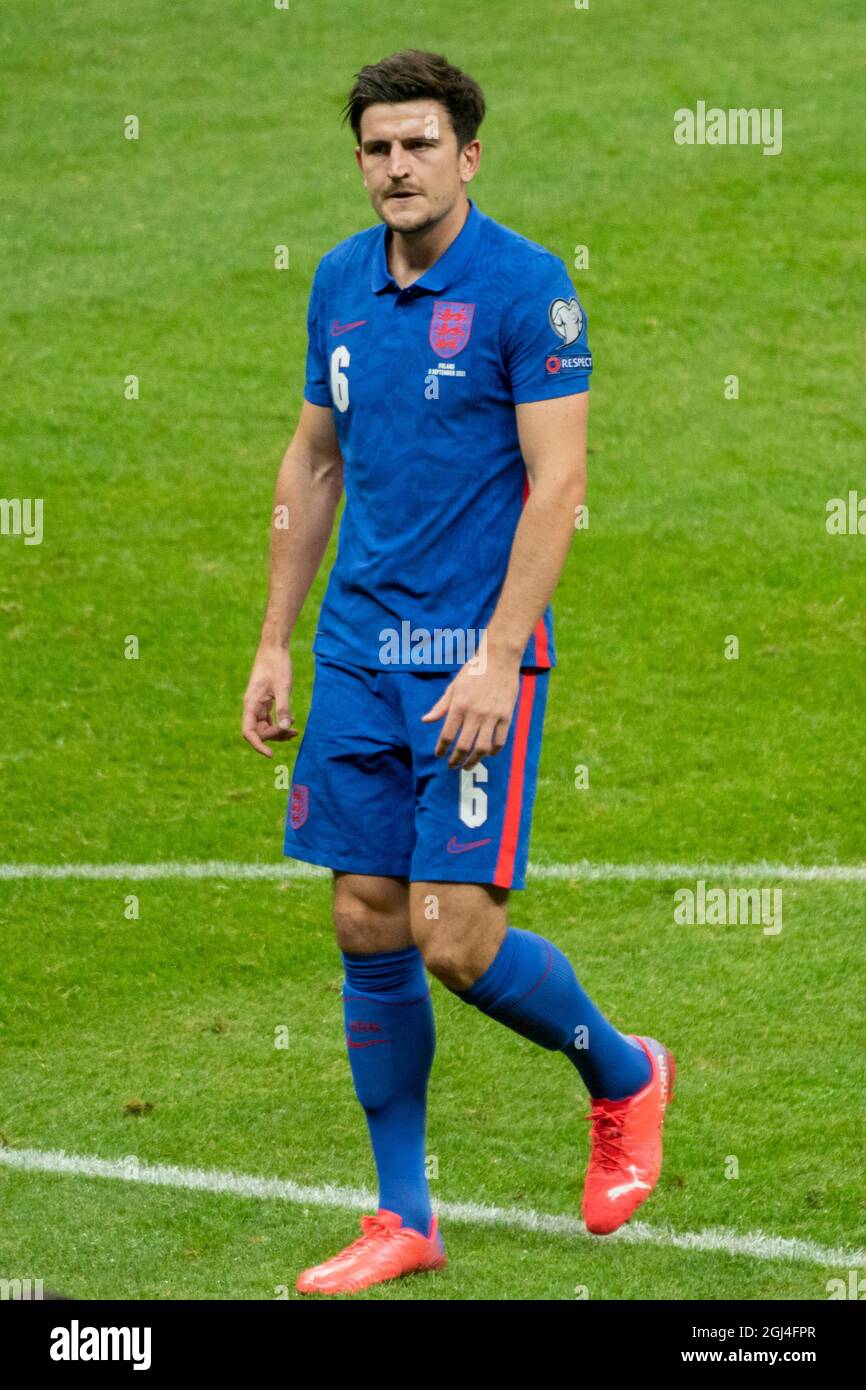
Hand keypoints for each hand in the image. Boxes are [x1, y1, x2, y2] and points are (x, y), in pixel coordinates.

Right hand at [242, 644, 297, 757]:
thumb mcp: (283, 686)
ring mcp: (258, 703)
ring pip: (264, 725)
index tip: (271, 754)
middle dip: (274, 736)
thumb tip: (285, 727)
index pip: (248, 731)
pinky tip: (291, 723)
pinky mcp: (265, 700)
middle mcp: (252, 705)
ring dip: (278, 731)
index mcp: (251, 703)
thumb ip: (283, 706)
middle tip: (293, 733)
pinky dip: (279, 722)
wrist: (274, 647)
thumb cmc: (277, 664)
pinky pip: (269, 718)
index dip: (258, 745)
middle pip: (258, 731)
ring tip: (295, 732)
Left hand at [421, 651, 519, 769]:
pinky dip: (492, 751)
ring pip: (482, 748)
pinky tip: (487, 753)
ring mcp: (492, 716)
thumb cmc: (474, 670)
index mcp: (459, 705)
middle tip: (452, 766)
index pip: (447, 735)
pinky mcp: (506, 716)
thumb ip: (441, 706)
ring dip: (474, 761)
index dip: (441, 749)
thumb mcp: (454, 686)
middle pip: (464, 746)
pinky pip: (500, 741)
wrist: (499, 658)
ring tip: (468, 765)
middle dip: (456, 760)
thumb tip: (426, 721)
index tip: (439, 755)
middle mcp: (475, 713)